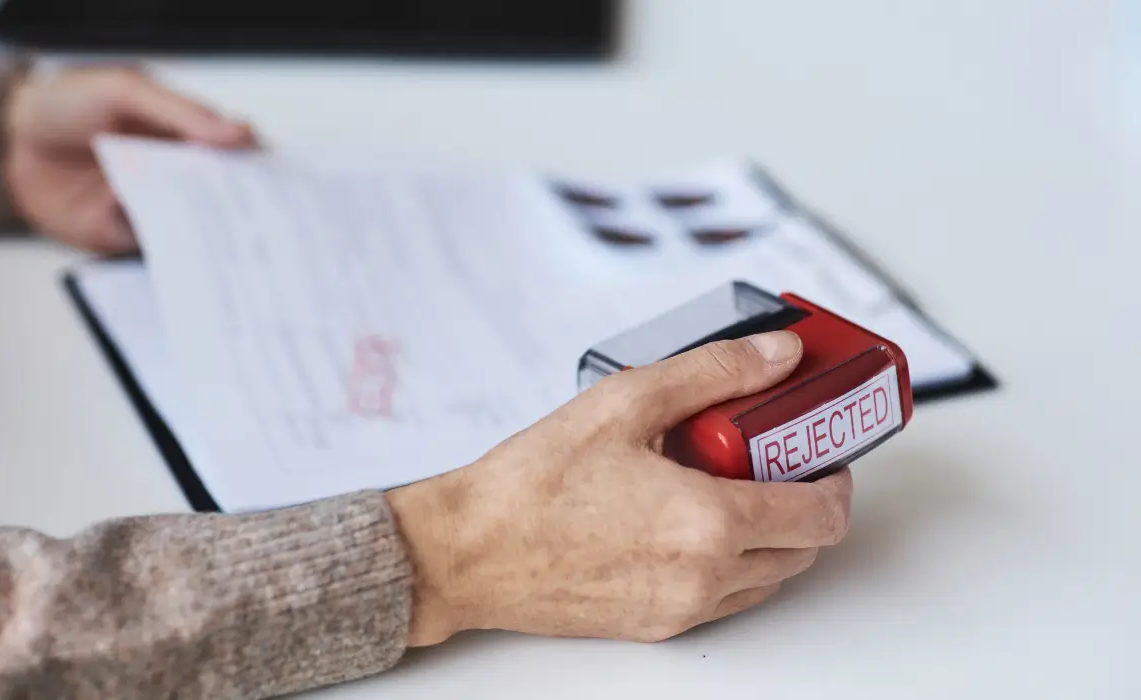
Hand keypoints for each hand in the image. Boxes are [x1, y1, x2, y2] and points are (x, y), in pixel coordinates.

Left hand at [2, 66, 256, 253]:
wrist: (7, 140)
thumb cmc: (66, 104)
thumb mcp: (127, 92)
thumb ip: (183, 113)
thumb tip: (240, 134)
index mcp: (188, 138)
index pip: (239, 158)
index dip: (261, 172)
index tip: (280, 186)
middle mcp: (178, 176)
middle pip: (223, 200)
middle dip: (242, 213)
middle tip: (262, 225)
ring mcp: (153, 208)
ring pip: (194, 230)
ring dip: (207, 236)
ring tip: (225, 244)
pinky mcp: (124, 237)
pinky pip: (153, 249)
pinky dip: (161, 249)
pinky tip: (172, 249)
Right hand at [388, 330, 852, 644]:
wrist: (469, 551)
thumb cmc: (532, 484)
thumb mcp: (627, 402)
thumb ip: (715, 373)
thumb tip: (778, 356)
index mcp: (708, 523)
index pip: (821, 515)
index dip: (834, 479)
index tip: (818, 452)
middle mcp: (704, 578)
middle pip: (804, 551)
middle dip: (804, 503)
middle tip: (772, 461)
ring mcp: (680, 610)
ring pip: (767, 579)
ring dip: (768, 536)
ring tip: (723, 486)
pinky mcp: (654, 626)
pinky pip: (723, 599)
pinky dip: (728, 562)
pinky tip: (683, 520)